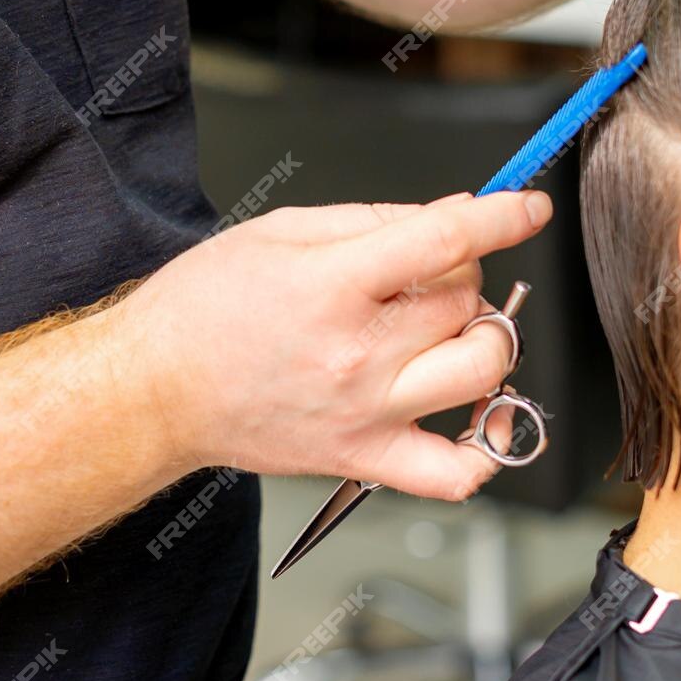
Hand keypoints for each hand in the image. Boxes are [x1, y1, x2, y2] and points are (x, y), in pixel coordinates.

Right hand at [118, 192, 551, 499]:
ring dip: (480, 341)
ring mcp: (365, 411)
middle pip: (466, 303)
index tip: (526, 208)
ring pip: (481, 371)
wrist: (154, 391)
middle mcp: (356, 353)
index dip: (501, 217)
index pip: (445, 242)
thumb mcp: (281, 232)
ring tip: (439, 333)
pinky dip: (482, 448)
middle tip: (418, 278)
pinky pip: (455, 472)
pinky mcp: (363, 457)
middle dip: (458, 277)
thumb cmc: (202, 310)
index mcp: (332, 286)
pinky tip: (471, 417)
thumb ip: (375, 221)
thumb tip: (452, 216)